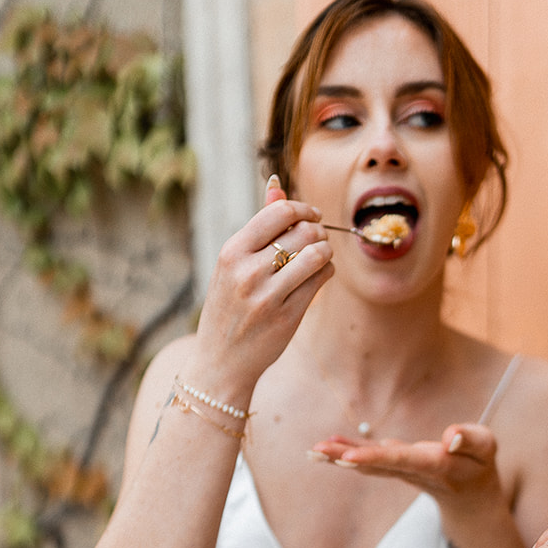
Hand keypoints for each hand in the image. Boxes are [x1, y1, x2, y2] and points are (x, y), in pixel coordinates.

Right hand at [184, 179, 333, 399]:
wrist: (221, 362)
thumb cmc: (229, 307)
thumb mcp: (232, 264)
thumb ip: (258, 226)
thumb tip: (277, 185)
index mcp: (232, 252)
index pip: (279, 213)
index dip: (303, 209)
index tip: (312, 216)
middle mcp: (248, 272)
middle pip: (302, 231)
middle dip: (318, 231)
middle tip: (317, 239)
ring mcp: (268, 296)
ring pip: (316, 254)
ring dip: (326, 251)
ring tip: (320, 256)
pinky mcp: (288, 316)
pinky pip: (320, 279)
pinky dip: (326, 272)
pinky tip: (318, 275)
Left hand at [308, 424, 504, 511]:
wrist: (471, 495)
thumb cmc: (479, 464)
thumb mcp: (487, 448)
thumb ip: (471, 440)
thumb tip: (450, 435)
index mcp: (435, 465)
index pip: (402, 460)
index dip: (376, 458)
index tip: (349, 457)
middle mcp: (412, 470)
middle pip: (377, 464)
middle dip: (347, 457)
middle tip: (318, 451)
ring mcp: (400, 471)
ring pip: (368, 465)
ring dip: (339, 458)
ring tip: (312, 451)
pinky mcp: (394, 467)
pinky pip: (367, 460)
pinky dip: (345, 453)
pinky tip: (323, 448)